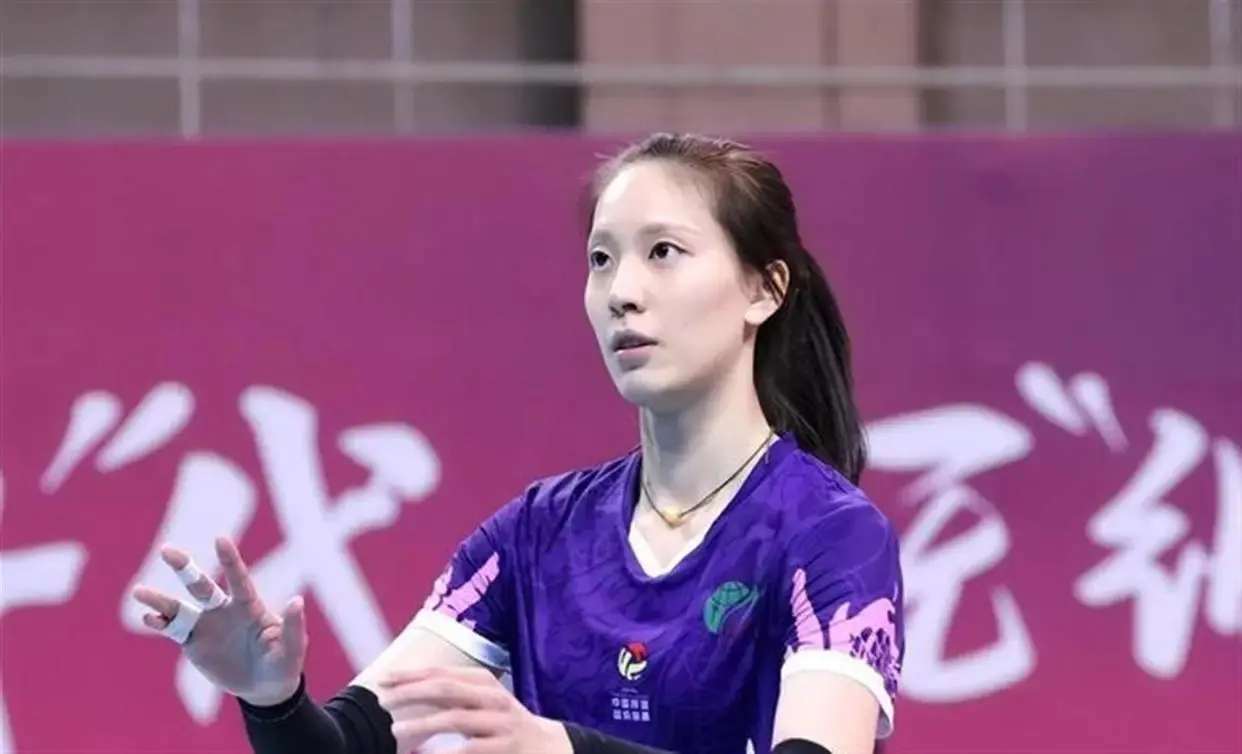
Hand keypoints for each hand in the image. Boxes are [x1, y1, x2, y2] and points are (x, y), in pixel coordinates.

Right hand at [130, 536, 306, 706]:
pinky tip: (148, 618)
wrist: (264, 688)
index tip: (220, 538)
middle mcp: (224, 610)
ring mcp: (207, 625)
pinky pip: (173, 630)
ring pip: (179, 607)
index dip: (230, 559)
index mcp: (250, 606)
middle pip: (202, 585)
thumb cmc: (283, 664)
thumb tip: (296, 600)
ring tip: (139, 591)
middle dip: (185, 568)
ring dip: (160, 599)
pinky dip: (160, 624)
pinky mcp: (194, 643)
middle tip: (167, 551)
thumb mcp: (292, 648)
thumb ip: (292, 626)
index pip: (238, 578)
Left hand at [379, 667, 571, 753]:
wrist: (546, 746)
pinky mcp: (506, 746)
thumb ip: (451, 696)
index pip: (441, 674)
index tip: (383, 681)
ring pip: (456, 718)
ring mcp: (501, 722)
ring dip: (423, 724)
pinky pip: (470, 749)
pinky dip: (445, 753)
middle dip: (411, 693)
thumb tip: (406, 690)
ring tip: (396, 730)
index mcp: (483, 682)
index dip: (410, 676)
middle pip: (446, 689)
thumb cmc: (501, 723)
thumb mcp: (480, 702)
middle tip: (383, 701)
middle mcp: (493, 697)